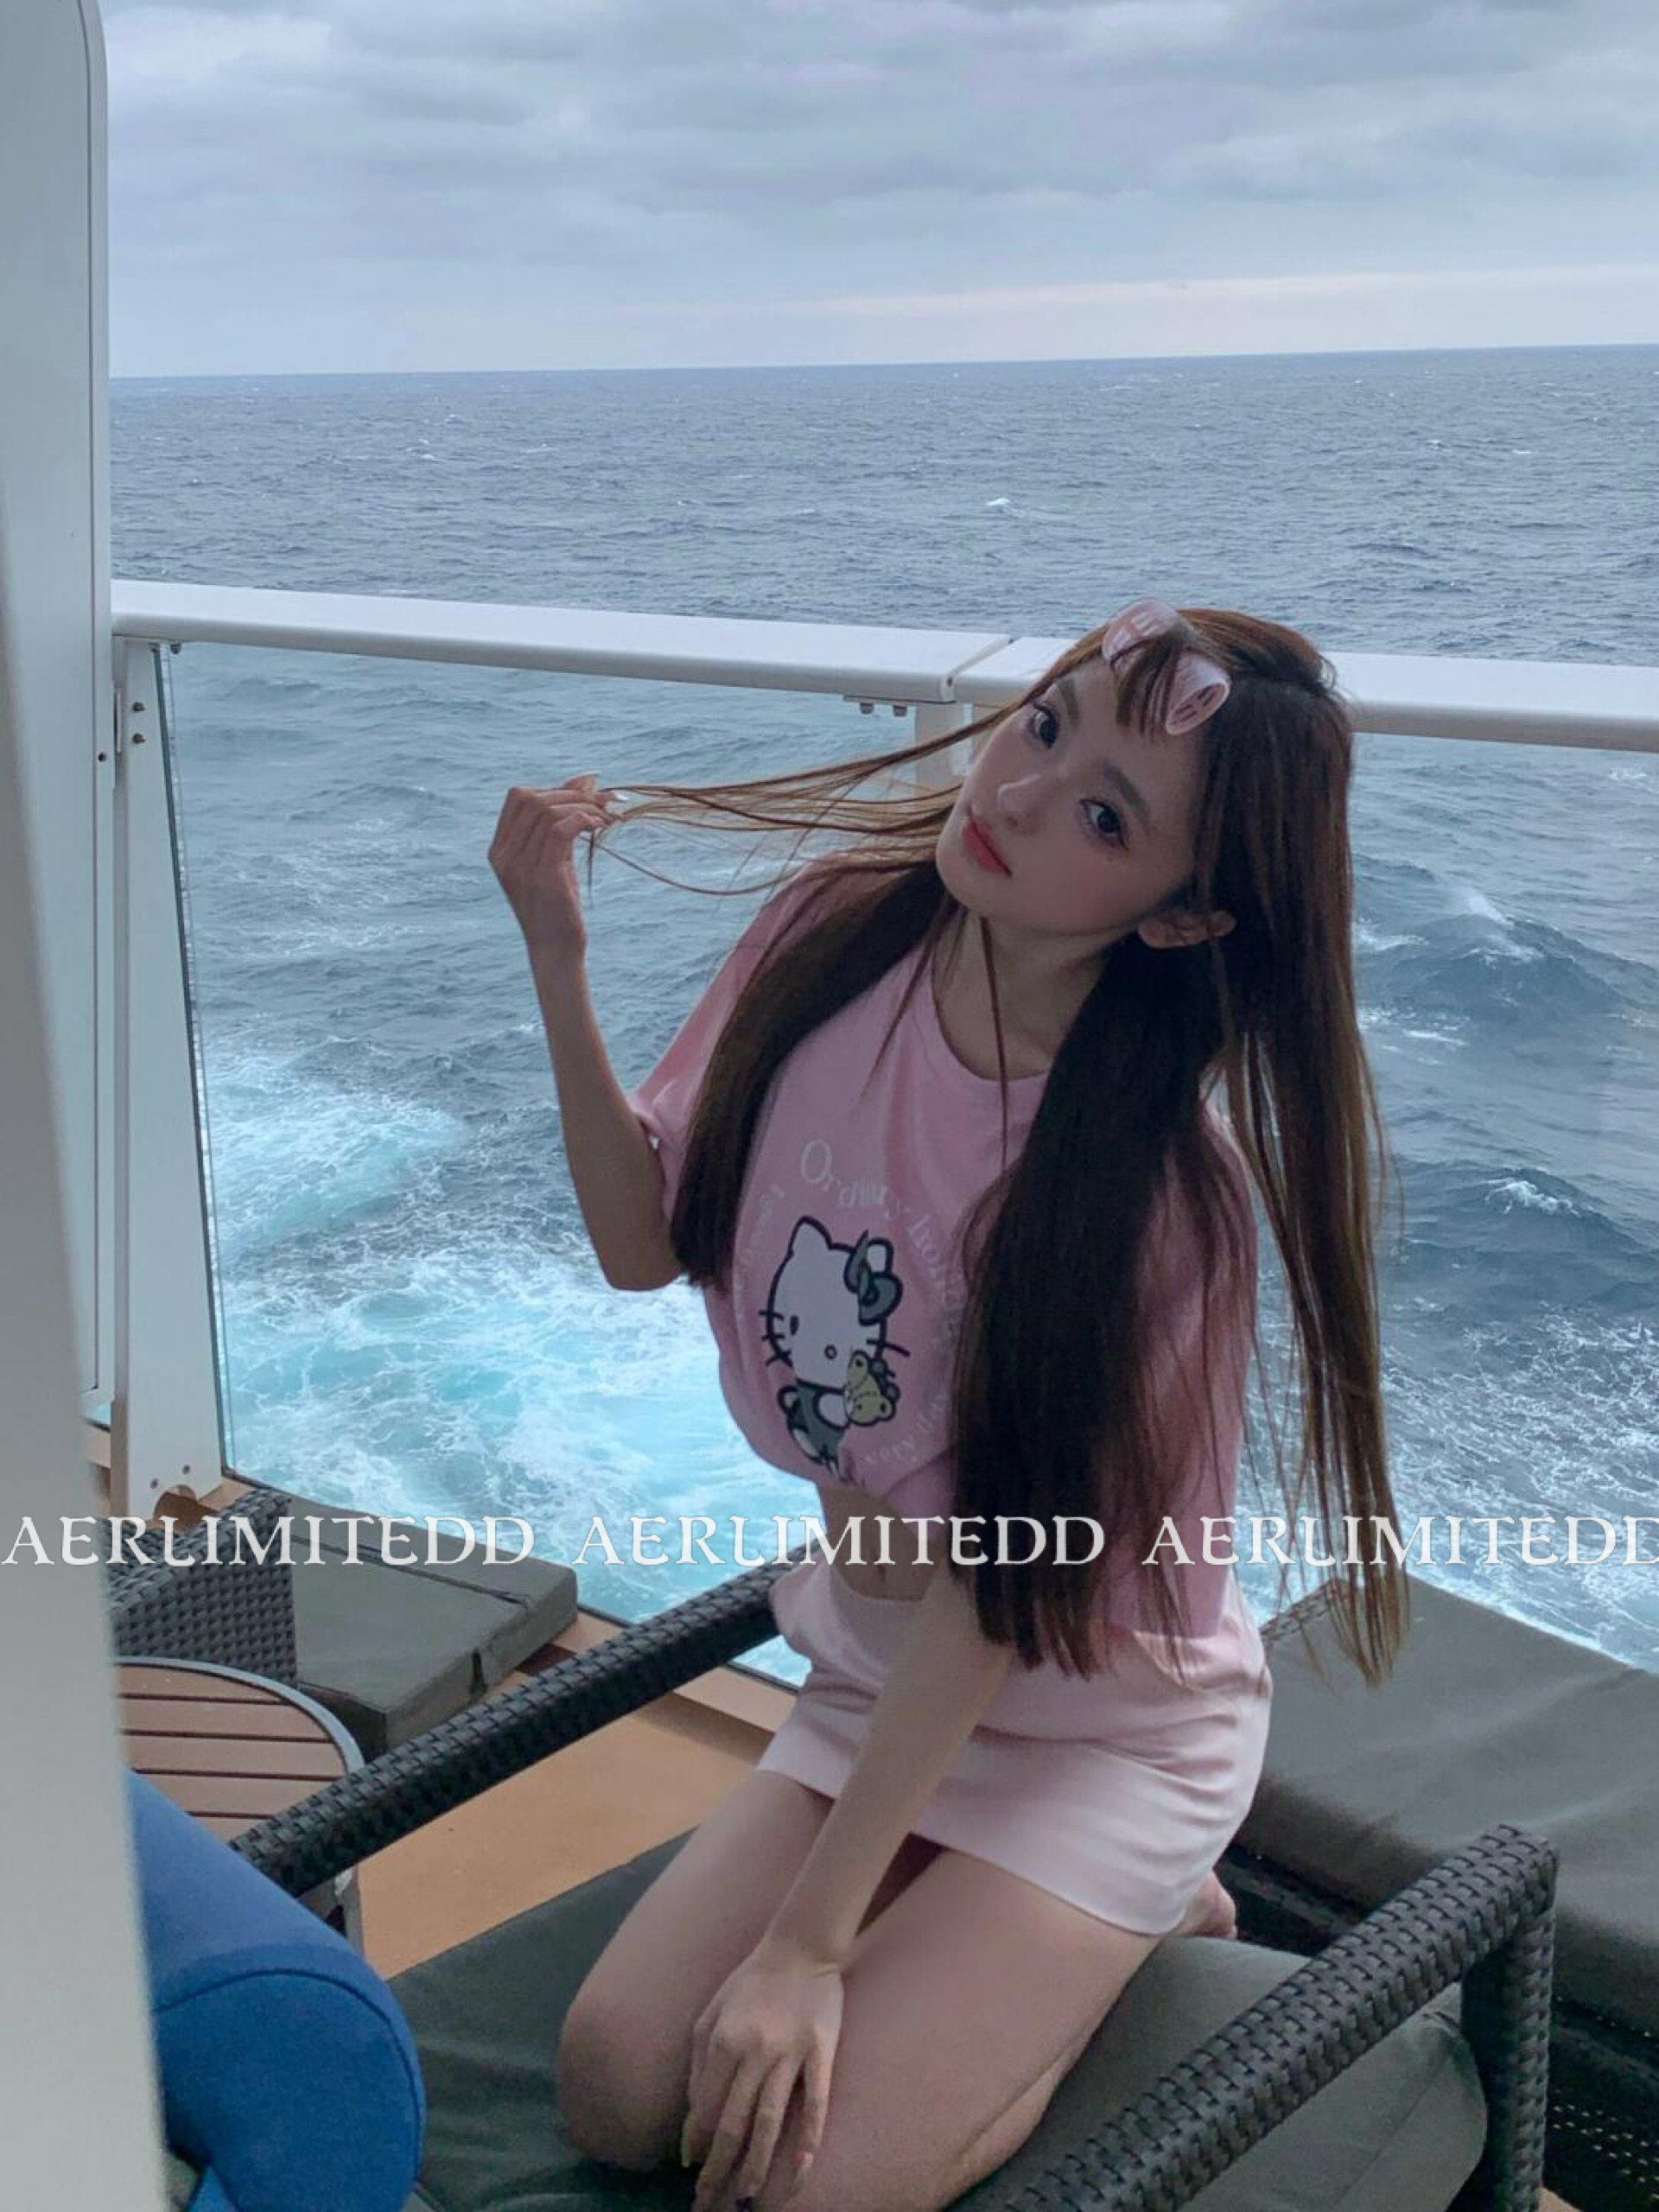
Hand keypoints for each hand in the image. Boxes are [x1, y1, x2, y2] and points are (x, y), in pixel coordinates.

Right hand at [488, 774, 615, 965]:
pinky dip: (585, 820)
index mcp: (499, 849)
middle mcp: (504, 855)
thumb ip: (562, 820)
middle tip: (605, 802)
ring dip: (584, 806)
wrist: (555, 951)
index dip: (554, 786)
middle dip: (573, 793)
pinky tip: (601, 828)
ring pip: (549, 810)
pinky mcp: (543, 877)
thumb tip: (586, 778)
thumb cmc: (557, 905)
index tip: (587, 791)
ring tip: (608, 817)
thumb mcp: (555, 857)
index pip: (518, 797)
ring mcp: (520, 866)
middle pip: (533, 798)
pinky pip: (562, 829)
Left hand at [681, 1937, 843, 2211]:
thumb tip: (691, 2115)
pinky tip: (799, 2171)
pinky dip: (808, 2142)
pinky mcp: (822, 2053)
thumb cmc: (750, 1981)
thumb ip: (698, 2062)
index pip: (705, 2107)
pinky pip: (816, 2105)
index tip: (691, 2169)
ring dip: (756, 2165)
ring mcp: (791, 2054)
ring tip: (745, 2197)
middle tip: (707, 2200)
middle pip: (734, 2123)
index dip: (696, 2142)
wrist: (800, 1946)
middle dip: (718, 2167)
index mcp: (724, 2040)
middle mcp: (755, 2051)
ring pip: (770, 2122)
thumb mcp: (711, 2012)